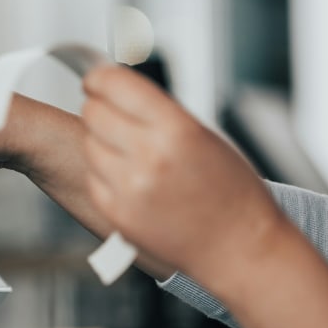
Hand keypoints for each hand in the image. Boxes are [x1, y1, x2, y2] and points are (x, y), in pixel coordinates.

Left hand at [78, 65, 289, 281]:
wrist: (239, 249)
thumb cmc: (231, 192)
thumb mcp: (204, 136)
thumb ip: (158, 112)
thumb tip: (117, 90)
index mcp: (176, 129)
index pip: (114, 84)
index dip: (99, 78)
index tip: (95, 80)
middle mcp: (149, 156)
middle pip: (94, 112)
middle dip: (99, 108)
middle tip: (112, 114)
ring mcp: (129, 188)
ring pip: (89, 143)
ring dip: (101, 141)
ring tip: (130, 151)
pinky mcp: (117, 213)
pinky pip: (92, 176)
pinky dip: (104, 172)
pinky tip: (129, 177)